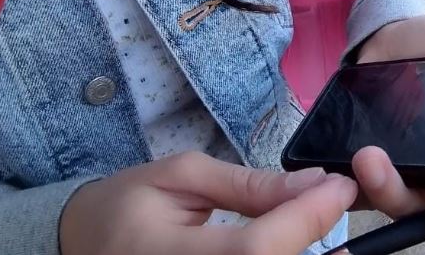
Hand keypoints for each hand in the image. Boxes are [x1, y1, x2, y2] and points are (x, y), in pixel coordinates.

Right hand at [60, 152, 356, 254]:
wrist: (84, 247)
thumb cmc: (128, 205)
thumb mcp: (182, 177)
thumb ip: (249, 185)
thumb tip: (313, 183)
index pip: (257, 249)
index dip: (308, 218)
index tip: (341, 186)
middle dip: (317, 246)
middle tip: (334, 209)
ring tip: (320, 232)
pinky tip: (294, 248)